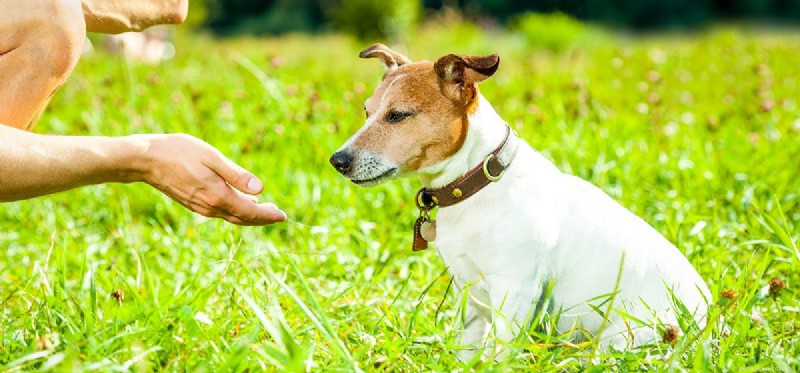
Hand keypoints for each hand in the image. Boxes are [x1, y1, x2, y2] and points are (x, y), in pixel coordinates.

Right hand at [134, 133, 285, 225]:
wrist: (145, 160)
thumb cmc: (179, 152)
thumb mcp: (212, 157)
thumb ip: (236, 175)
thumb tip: (260, 189)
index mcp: (217, 196)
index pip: (250, 212)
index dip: (268, 215)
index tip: (283, 216)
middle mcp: (210, 207)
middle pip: (243, 218)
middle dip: (262, 218)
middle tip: (279, 215)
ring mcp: (201, 207)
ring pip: (232, 216)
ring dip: (250, 216)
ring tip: (265, 209)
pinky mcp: (194, 204)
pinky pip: (221, 212)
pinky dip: (235, 211)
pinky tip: (242, 202)